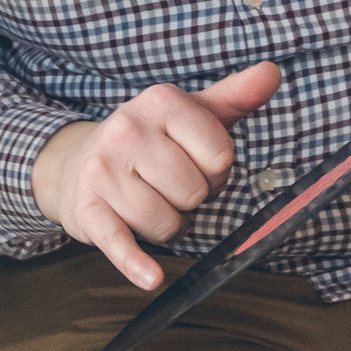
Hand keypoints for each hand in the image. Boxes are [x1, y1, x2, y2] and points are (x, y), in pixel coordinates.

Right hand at [30, 59, 282, 291]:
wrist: (77, 162)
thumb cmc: (150, 140)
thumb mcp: (191, 113)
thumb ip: (236, 96)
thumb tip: (273, 73)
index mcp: (160, 102)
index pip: (220, 155)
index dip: (217, 170)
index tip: (196, 163)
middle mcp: (128, 130)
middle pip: (194, 192)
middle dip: (190, 200)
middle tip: (170, 186)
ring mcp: (104, 171)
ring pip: (167, 223)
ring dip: (168, 225)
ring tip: (151, 205)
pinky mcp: (87, 210)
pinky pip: (120, 243)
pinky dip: (137, 264)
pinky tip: (151, 277)